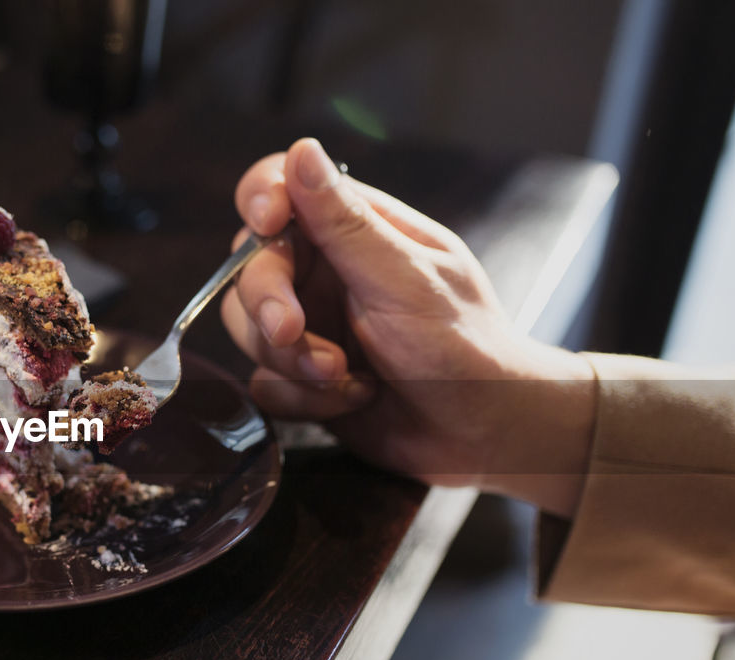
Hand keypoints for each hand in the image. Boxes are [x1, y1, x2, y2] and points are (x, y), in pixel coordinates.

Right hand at [220, 138, 596, 516]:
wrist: (484, 433)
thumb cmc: (464, 346)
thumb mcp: (405, 279)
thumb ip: (346, 223)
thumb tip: (303, 150)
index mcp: (354, 229)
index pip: (282, 186)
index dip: (261, 198)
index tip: (267, 224)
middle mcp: (324, 272)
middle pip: (251, 267)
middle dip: (269, 304)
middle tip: (292, 333)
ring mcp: (312, 325)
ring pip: (249, 330)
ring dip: (293, 361)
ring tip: (347, 378)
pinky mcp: (303, 379)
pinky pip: (266, 383)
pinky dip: (303, 398)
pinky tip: (354, 398)